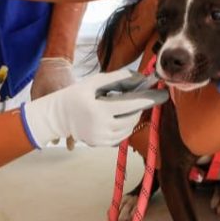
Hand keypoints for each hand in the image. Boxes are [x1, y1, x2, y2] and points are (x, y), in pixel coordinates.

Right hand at [21, 69, 164, 147]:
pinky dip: (125, 126)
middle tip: (143, 98)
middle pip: (131, 118)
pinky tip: (120, 117)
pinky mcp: (100, 144)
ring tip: (128, 106)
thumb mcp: (93, 82)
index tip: (162, 95)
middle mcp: (100, 127)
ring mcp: (100, 138)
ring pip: (128, 128)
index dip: (147, 100)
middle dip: (139, 107)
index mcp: (98, 110)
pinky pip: (121, 136)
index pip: (129, 105)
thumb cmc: (75, 95)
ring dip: (133, 117)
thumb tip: (137, 76)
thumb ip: (115, 78)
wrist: (57, 117)